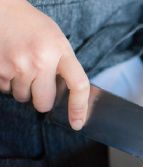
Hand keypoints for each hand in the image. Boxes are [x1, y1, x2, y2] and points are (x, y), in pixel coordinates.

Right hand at [0, 0, 88, 129]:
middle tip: (39, 83)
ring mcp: (18, 66)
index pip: (79, 85)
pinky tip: (9, 64)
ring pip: (23, 98)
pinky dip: (7, 82)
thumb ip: (63, 65)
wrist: (3, 9)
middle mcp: (40, 61)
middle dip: (42, 99)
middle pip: (44, 103)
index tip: (77, 123)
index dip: (80, 108)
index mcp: (61, 51)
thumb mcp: (57, 40)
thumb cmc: (33, 26)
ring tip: (22, 66)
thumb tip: (67, 95)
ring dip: (23, 88)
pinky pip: (5, 90)